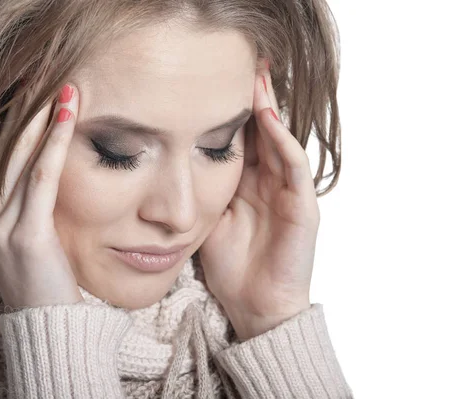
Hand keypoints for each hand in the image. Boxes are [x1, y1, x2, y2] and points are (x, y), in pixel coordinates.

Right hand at [0, 83, 83, 308]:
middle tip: (53, 79)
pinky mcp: (26, 234)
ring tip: (66, 90)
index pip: (4, 156)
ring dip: (45, 120)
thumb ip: (32, 205)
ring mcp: (0, 224)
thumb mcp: (33, 235)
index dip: (24, 122)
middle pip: (9, 149)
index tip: (43, 93)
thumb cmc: (47, 278)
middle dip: (32, 112)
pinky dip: (54, 146)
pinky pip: (41, 179)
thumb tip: (51, 174)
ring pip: (23, 157)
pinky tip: (68, 120)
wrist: (45, 322)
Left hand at [198, 61, 319, 340]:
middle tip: (243, 64)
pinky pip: (294, 166)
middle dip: (254, 99)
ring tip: (256, 78)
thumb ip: (201, 190)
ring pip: (281, 140)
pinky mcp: (304, 207)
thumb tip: (169, 165)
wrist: (256, 306)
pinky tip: (267, 118)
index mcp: (249, 185)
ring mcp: (290, 192)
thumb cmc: (232, 266)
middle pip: (264, 132)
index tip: (213, 83)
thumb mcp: (209, 219)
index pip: (243, 139)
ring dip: (270, 109)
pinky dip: (282, 141)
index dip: (230, 111)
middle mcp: (271, 182)